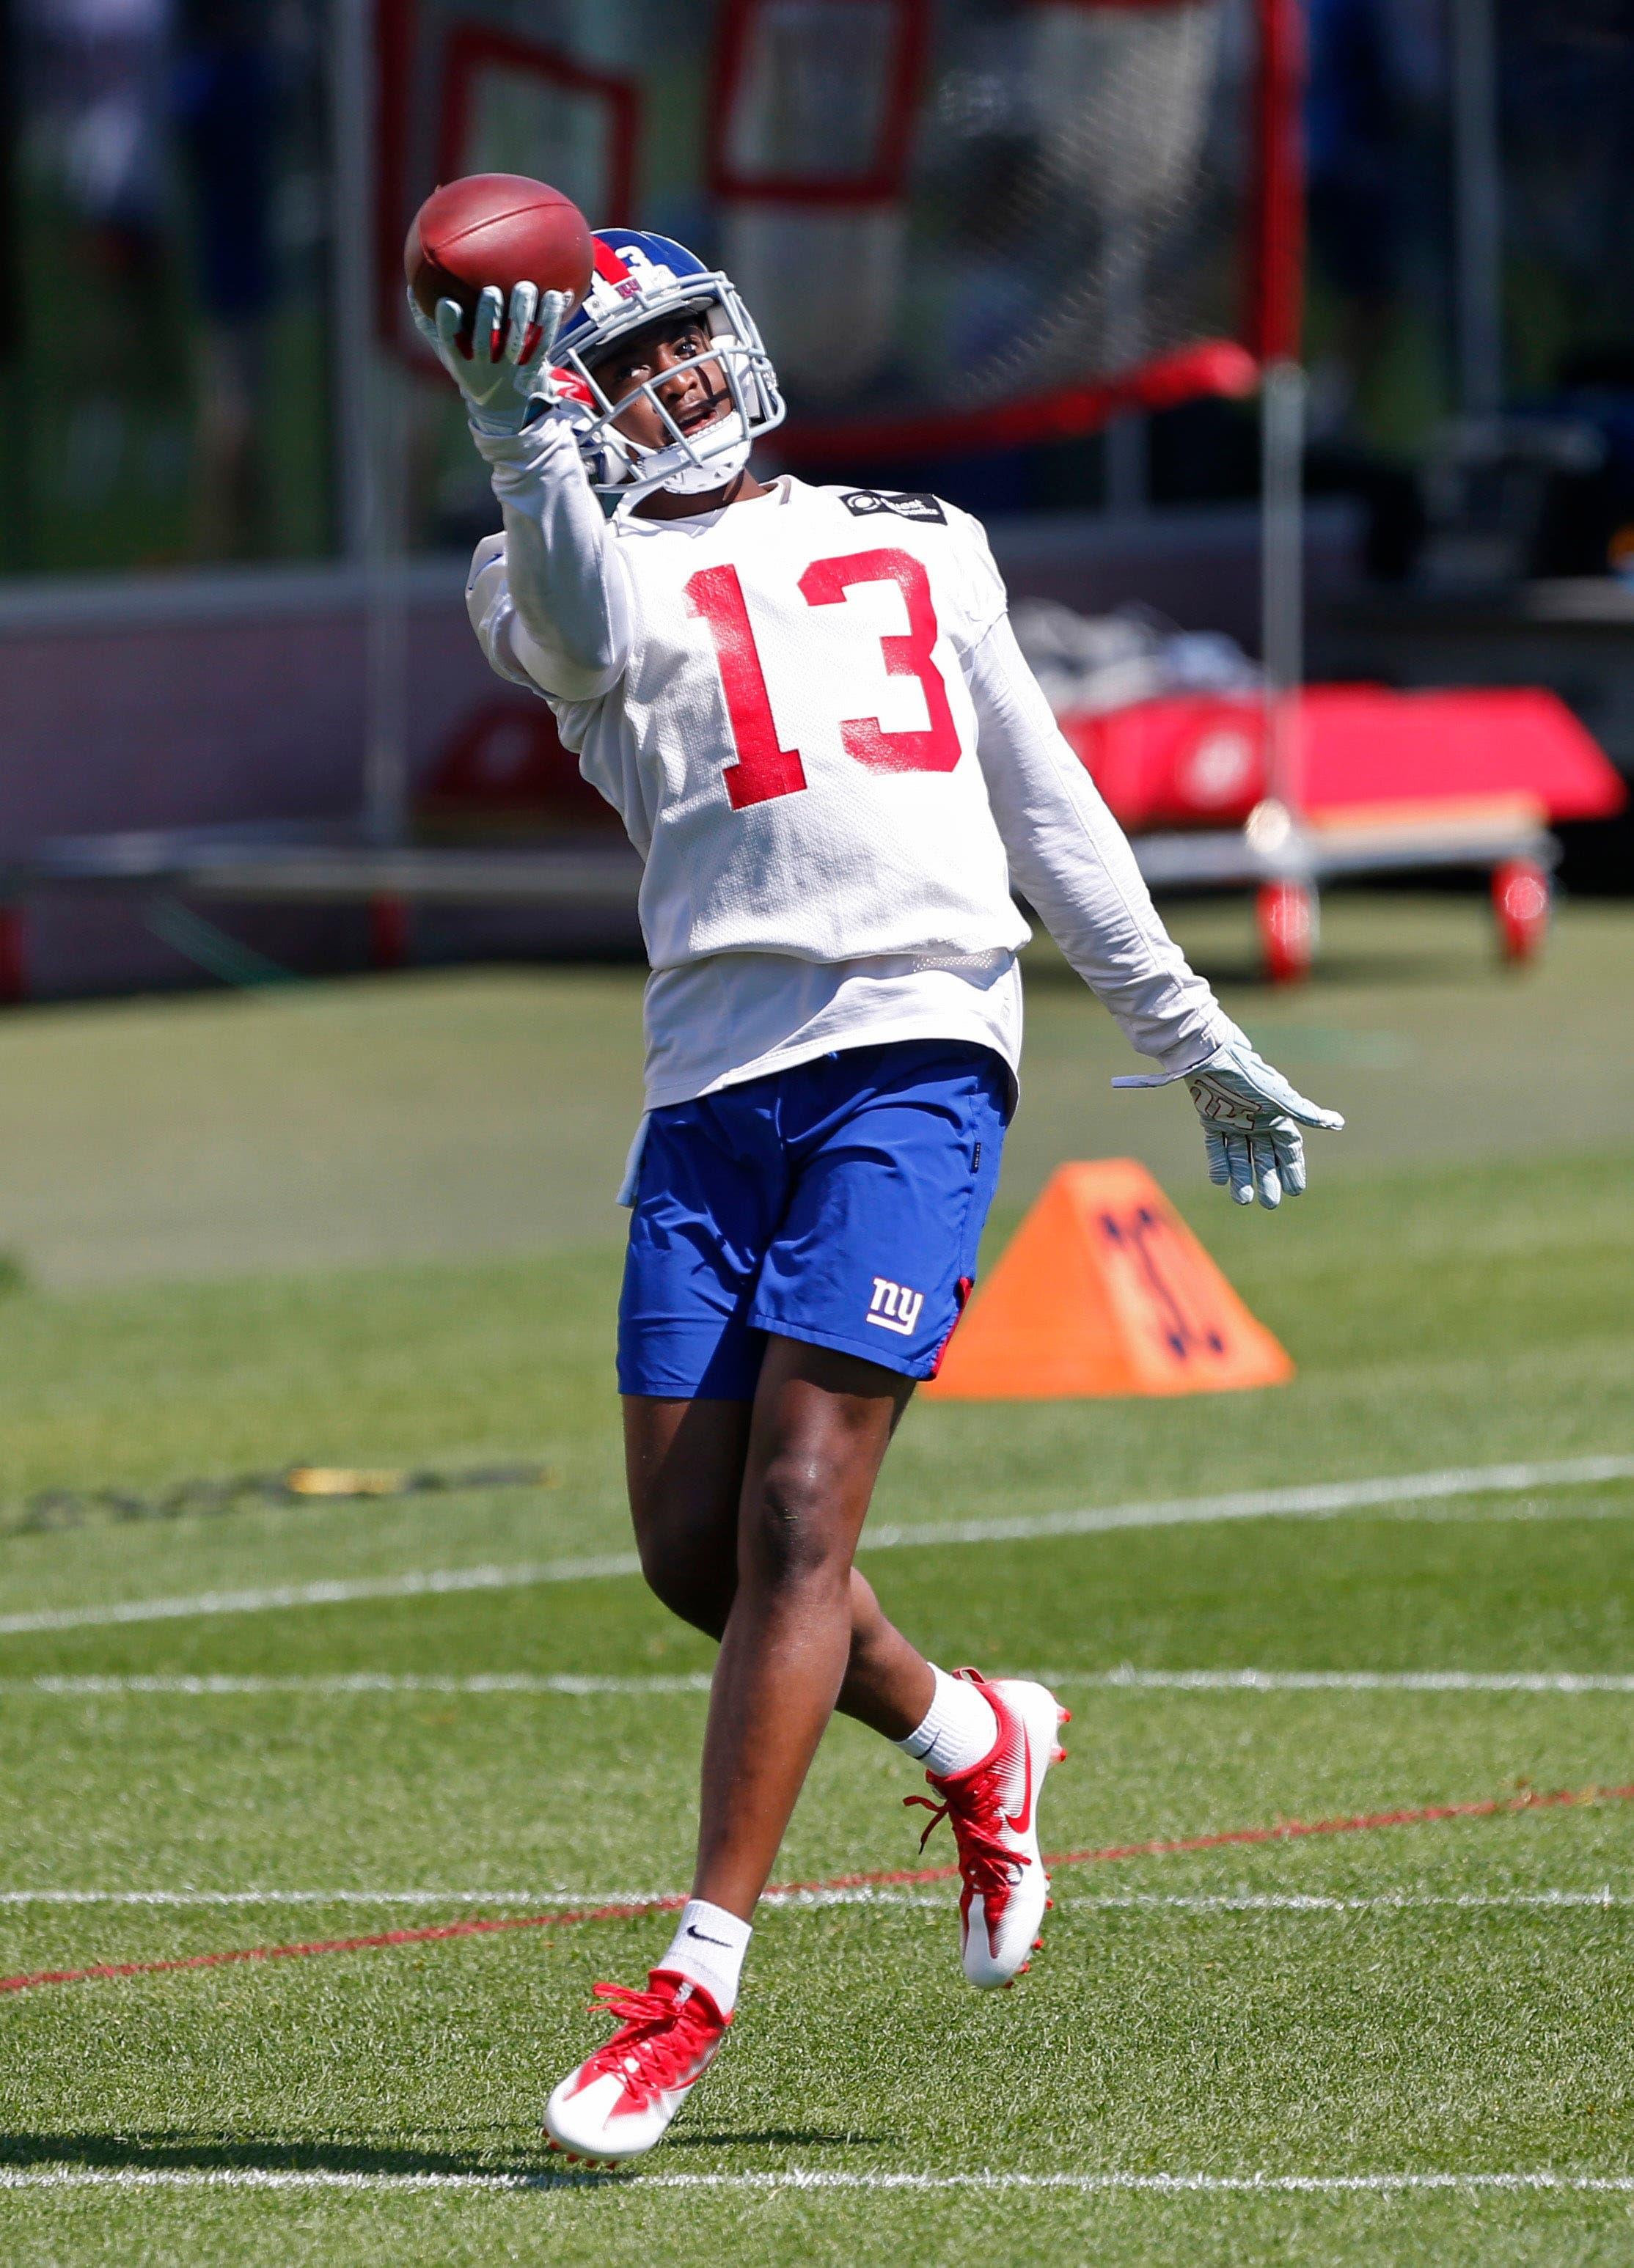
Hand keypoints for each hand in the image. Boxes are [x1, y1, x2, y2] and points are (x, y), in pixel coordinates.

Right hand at [407, 281, 569, 433]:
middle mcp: (485, 368)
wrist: (501, 410)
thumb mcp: (447, 353)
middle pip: (485, 341)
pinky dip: (551, 319)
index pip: (449, 343)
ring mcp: (510, 370)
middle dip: (487, 315)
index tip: (447, 303)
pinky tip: (557, 294)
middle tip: (492, 290)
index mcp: (461, 362)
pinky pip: (544, 342)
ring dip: (522, 312)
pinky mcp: (533, 369)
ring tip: (526, 286)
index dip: (447, 325)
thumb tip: (411, 288)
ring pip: (517, 340)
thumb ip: (430, 323)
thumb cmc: (471, 370)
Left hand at [1113, 1031, 1342, 1209]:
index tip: (1296, 1191)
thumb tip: (1339, 1123)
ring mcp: (1234, 1121)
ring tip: (1243, 1200)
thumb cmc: (1251, 1077)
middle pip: (1265, 1157)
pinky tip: (1220, 1181)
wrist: (1214, 1058)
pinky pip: (1216, 1146)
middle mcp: (1257, 1121)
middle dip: (1268, 1180)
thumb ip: (1307, 1113)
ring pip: (1240, 1156)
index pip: (1289, 1149)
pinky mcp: (1211, 1118)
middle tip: (1270, 1204)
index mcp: (1277, 1116)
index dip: (1293, 1169)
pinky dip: (1218, 1163)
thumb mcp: (1282, 1099)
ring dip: (1242, 1177)